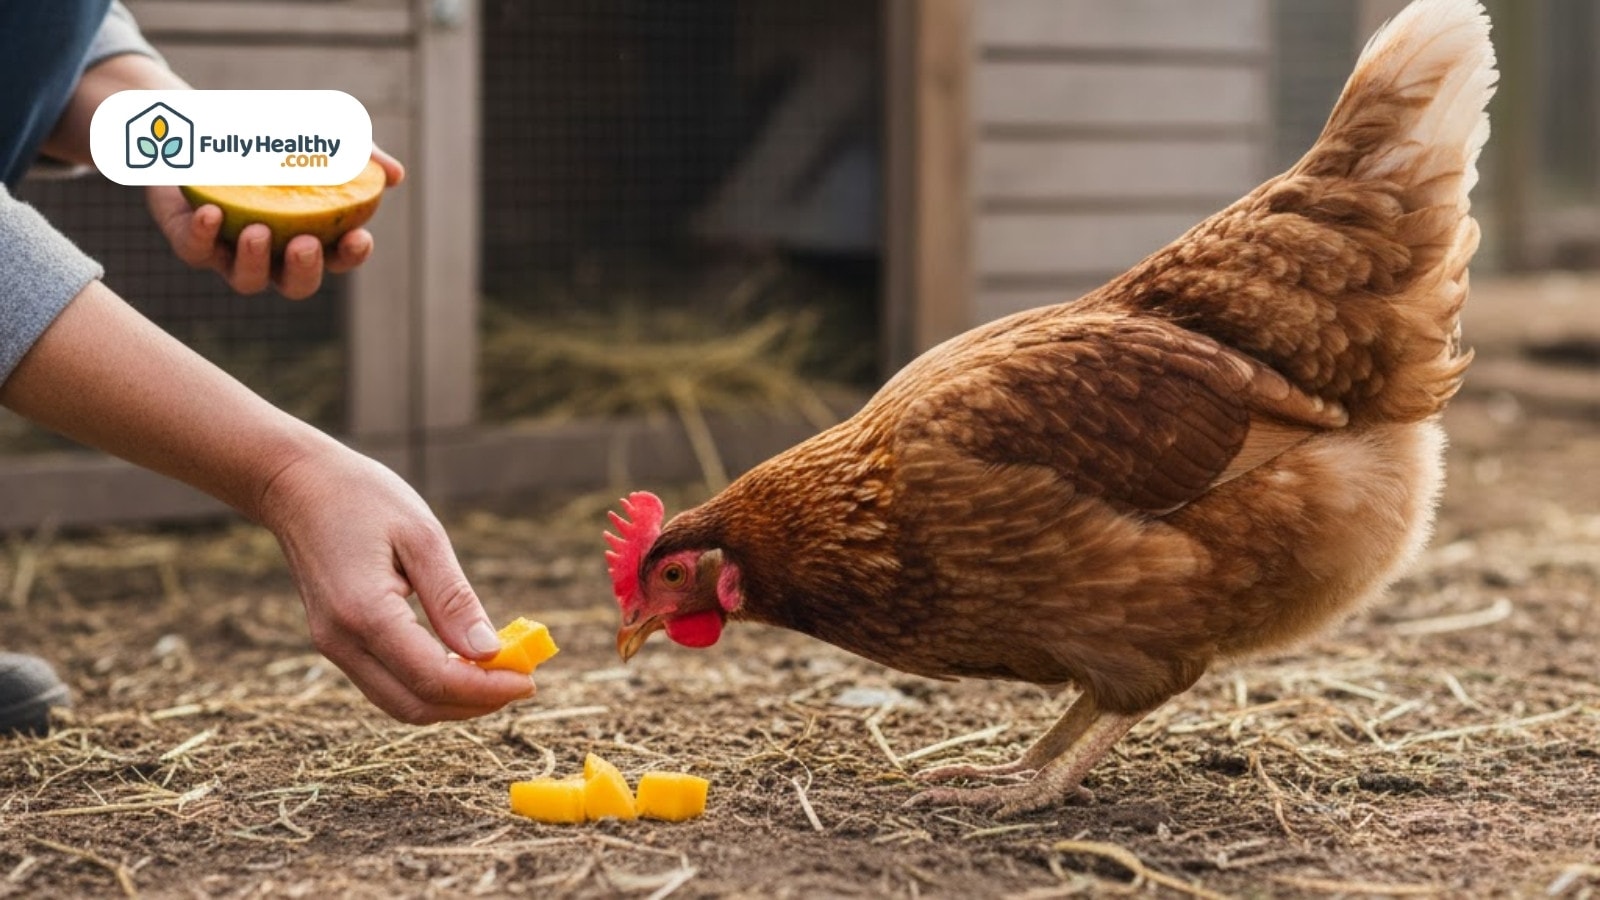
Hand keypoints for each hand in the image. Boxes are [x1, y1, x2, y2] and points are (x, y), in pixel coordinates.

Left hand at [146, 148, 404, 299]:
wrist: (195, 119)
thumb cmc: (263, 133)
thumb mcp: (312, 133)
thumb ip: (353, 154)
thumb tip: (395, 175)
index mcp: (308, 234)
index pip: (338, 257)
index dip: (351, 254)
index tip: (359, 236)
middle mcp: (272, 253)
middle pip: (296, 285)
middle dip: (304, 271)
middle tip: (306, 243)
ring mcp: (229, 251)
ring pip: (247, 280)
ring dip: (256, 261)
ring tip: (259, 231)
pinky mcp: (189, 238)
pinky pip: (196, 250)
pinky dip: (204, 235)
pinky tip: (211, 212)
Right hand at [258, 441, 532, 722]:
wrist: (295, 486)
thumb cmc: (362, 498)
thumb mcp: (422, 536)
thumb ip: (453, 600)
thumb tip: (489, 653)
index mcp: (364, 613)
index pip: (433, 678)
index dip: (486, 689)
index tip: (528, 680)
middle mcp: (341, 642)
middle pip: (415, 705)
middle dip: (473, 704)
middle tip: (520, 682)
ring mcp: (333, 646)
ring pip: (399, 703)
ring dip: (451, 701)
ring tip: (498, 676)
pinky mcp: (335, 642)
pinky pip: (386, 684)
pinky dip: (427, 686)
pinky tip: (461, 664)